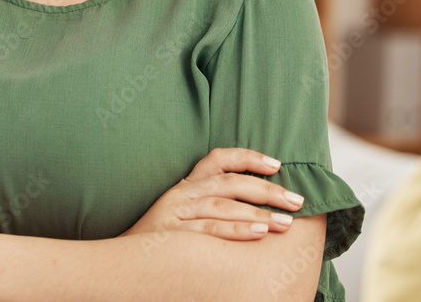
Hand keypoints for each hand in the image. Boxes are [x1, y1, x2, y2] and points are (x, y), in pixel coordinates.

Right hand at [120, 147, 304, 240]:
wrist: (122, 264)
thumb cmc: (161, 241)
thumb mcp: (182, 214)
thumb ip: (211, 205)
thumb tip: (254, 206)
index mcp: (186, 185)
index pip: (218, 159)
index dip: (248, 157)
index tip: (277, 163)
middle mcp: (182, 194)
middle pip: (230, 181)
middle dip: (267, 189)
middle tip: (297, 199)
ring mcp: (178, 213)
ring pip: (224, 204)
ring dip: (259, 212)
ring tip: (287, 222)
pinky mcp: (175, 234)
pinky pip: (211, 229)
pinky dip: (238, 229)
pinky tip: (260, 233)